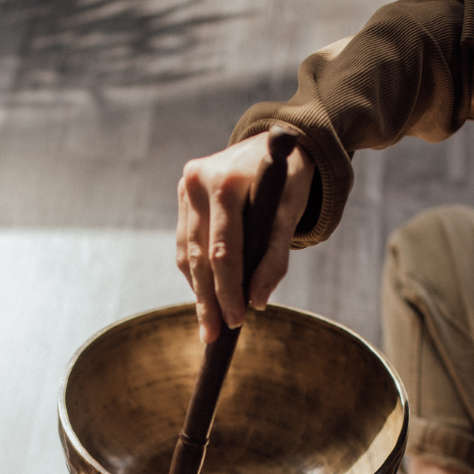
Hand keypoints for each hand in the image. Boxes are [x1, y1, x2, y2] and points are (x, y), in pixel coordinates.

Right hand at [178, 129, 313, 342]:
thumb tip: (258, 302)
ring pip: (187, 254)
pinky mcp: (182, 196)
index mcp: (226, 182)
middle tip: (213, 336)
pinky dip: (195, 273)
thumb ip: (275, 257)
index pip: (223, 250)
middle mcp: (198, 181)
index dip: (228, 290)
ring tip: (209, 324)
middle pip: (199, 257)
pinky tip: (206, 295)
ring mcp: (185, 187)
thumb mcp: (291, 213)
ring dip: (199, 292)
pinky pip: (185, 245)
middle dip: (208, 300)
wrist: (282, 137)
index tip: (236, 321)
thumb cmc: (291, 177)